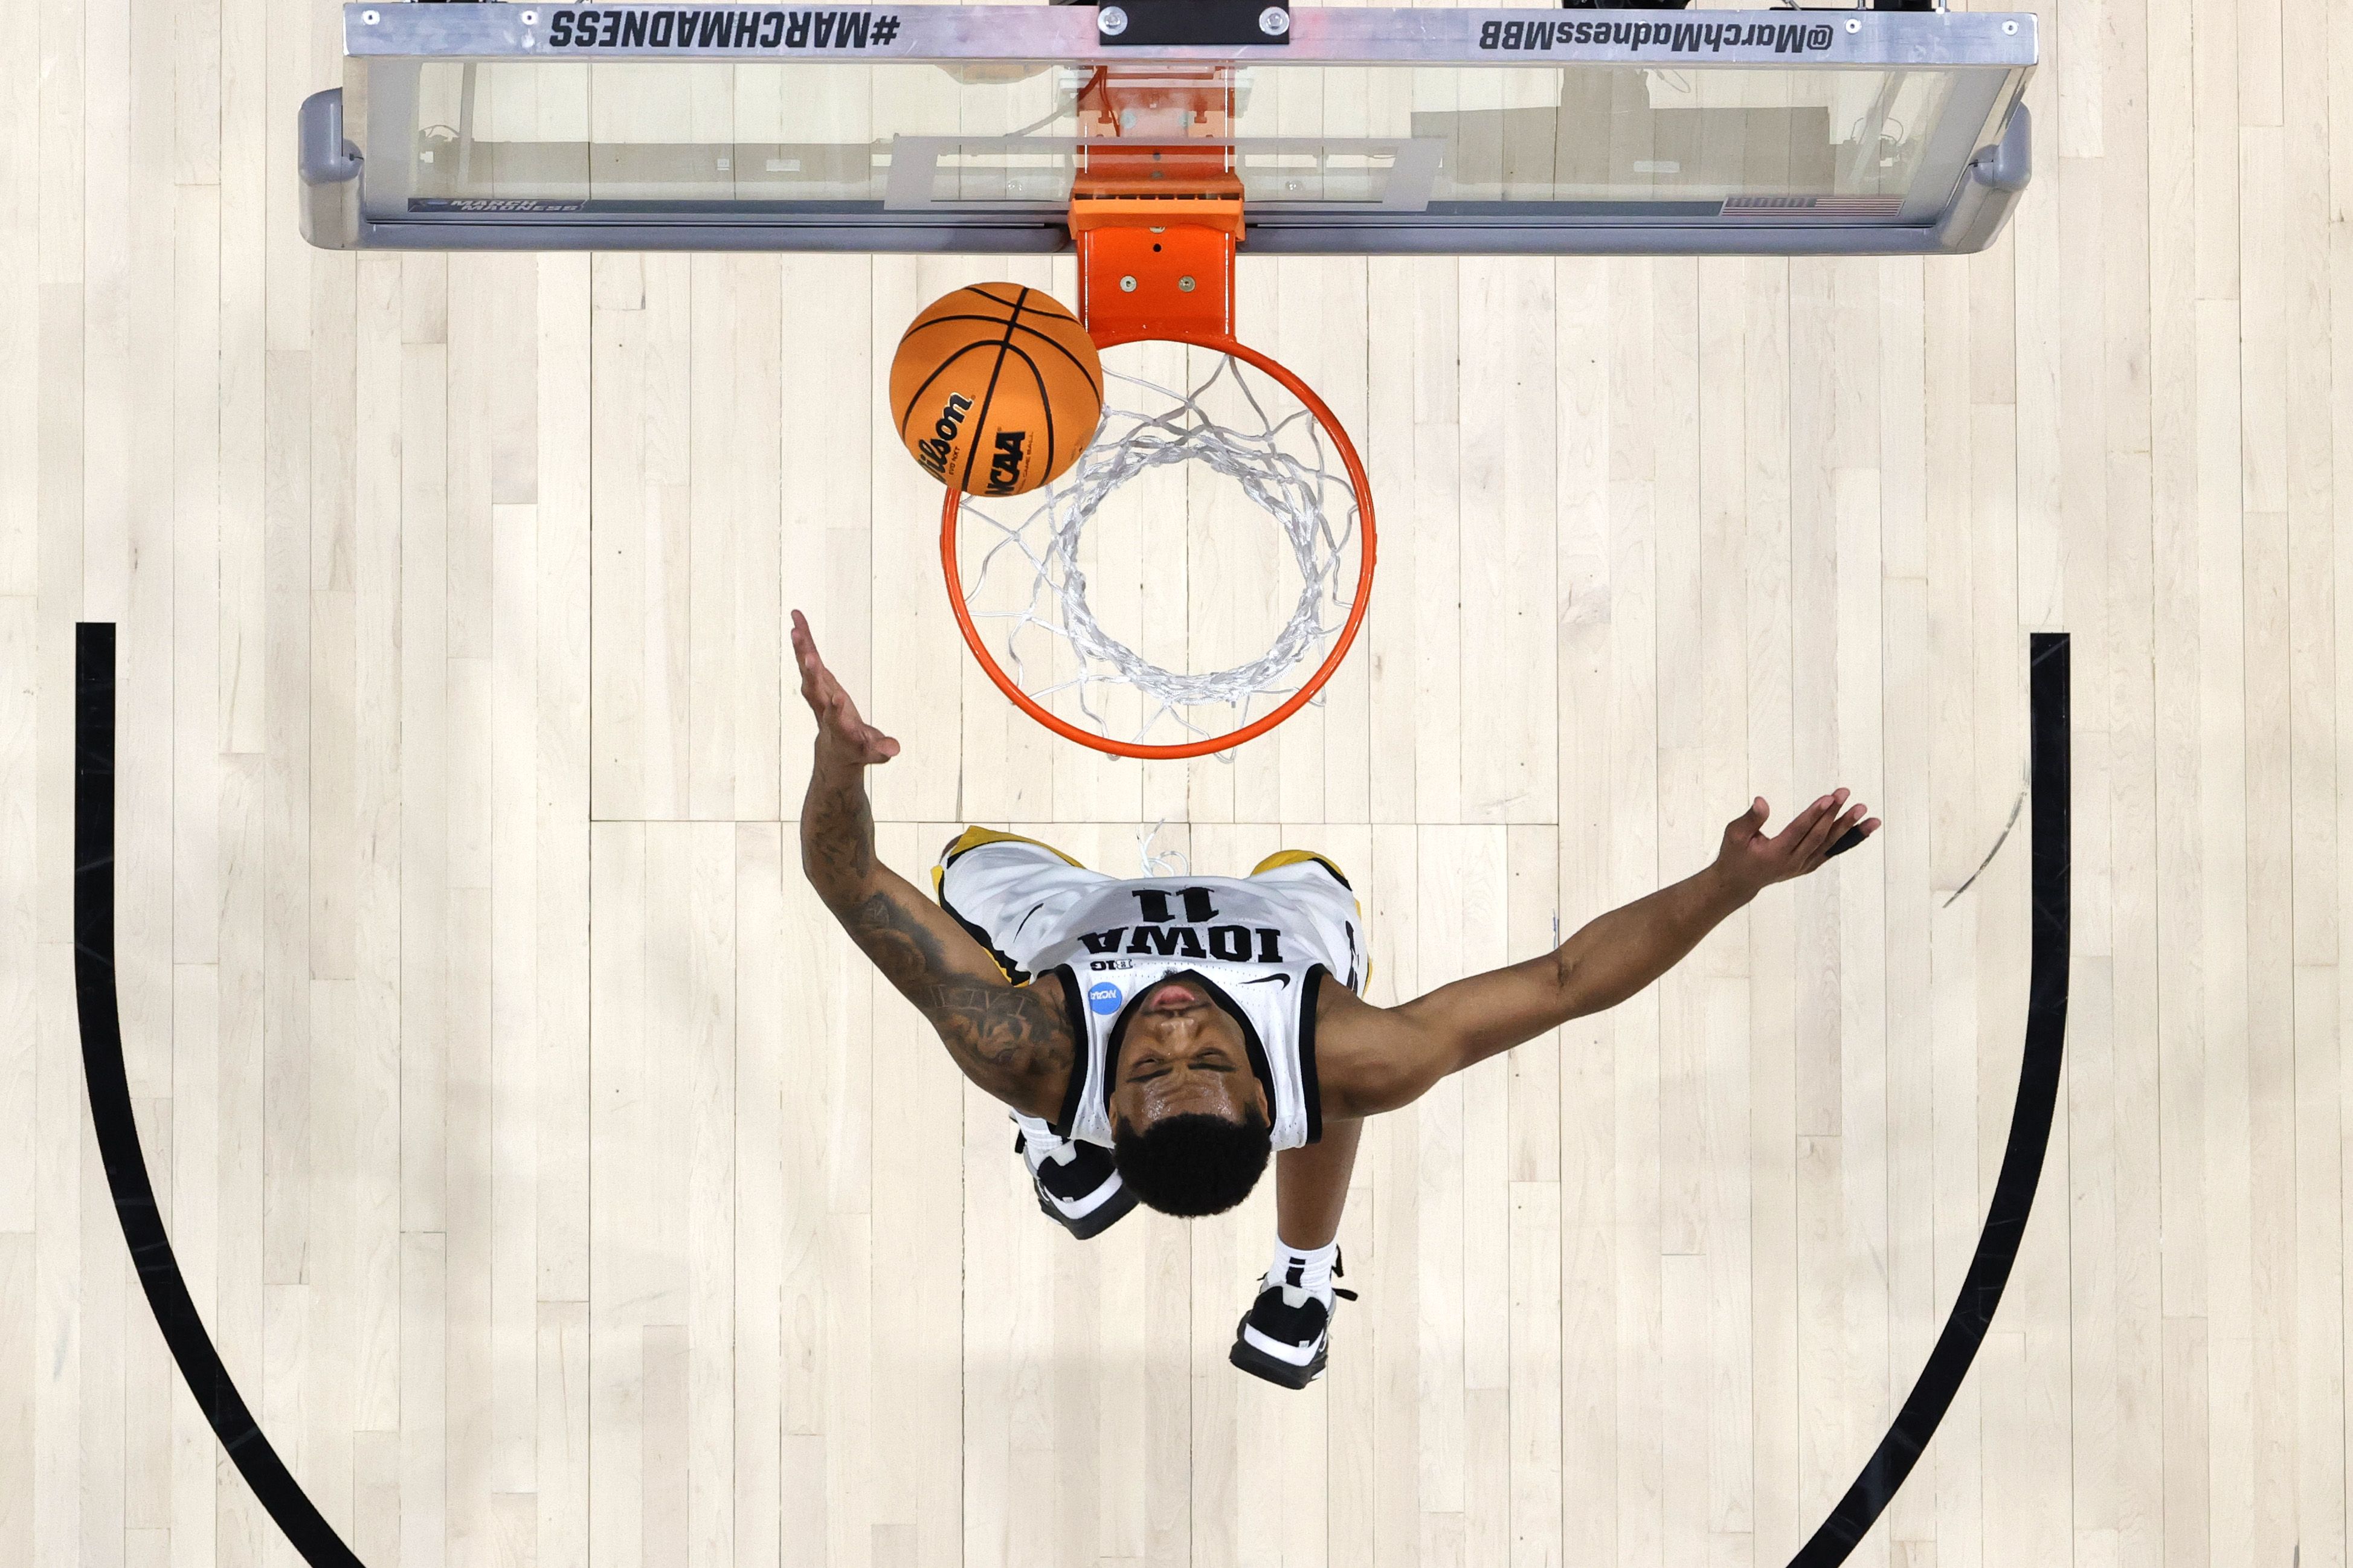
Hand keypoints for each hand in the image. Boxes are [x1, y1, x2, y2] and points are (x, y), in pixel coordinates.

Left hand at [792, 610, 900, 766]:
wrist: (835, 749)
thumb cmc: (858, 750)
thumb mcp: (872, 753)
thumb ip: (882, 750)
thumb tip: (894, 750)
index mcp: (839, 728)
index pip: (835, 719)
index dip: (837, 710)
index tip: (838, 699)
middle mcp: (824, 708)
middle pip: (815, 691)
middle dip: (812, 676)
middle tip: (808, 657)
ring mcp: (818, 693)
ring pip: (807, 671)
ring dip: (801, 650)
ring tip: (795, 629)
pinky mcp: (818, 680)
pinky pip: (809, 656)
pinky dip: (804, 638)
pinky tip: (796, 618)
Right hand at [1714, 790, 1878, 897]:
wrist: (1739, 883)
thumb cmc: (1734, 854)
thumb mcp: (1734, 834)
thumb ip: (1750, 819)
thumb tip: (1762, 800)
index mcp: (1774, 854)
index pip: (1799, 831)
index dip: (1814, 814)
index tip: (1830, 798)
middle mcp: (1792, 862)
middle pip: (1818, 837)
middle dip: (1834, 814)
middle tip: (1847, 794)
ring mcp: (1803, 866)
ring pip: (1830, 845)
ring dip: (1849, 828)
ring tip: (1868, 814)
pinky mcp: (1808, 865)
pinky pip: (1832, 851)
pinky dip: (1849, 840)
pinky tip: (1864, 828)